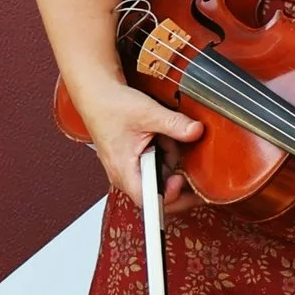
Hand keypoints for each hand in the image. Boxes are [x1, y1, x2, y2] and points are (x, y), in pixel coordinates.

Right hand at [73, 78, 204, 210]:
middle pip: (158, 192)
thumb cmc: (111, 106)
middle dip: (176, 178)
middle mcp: (124, 175)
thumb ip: (174, 124)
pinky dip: (164, 155)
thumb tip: (196, 131)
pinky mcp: (135, 163)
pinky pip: (156, 167)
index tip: (180, 180)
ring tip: (165, 139)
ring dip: (171, 161)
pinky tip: (161, 140)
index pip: (147, 199)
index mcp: (123, 169)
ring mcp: (129, 170)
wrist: (98, 95)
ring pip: (160, 178)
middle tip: (186, 161)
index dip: (168, 196)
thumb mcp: (148, 112)